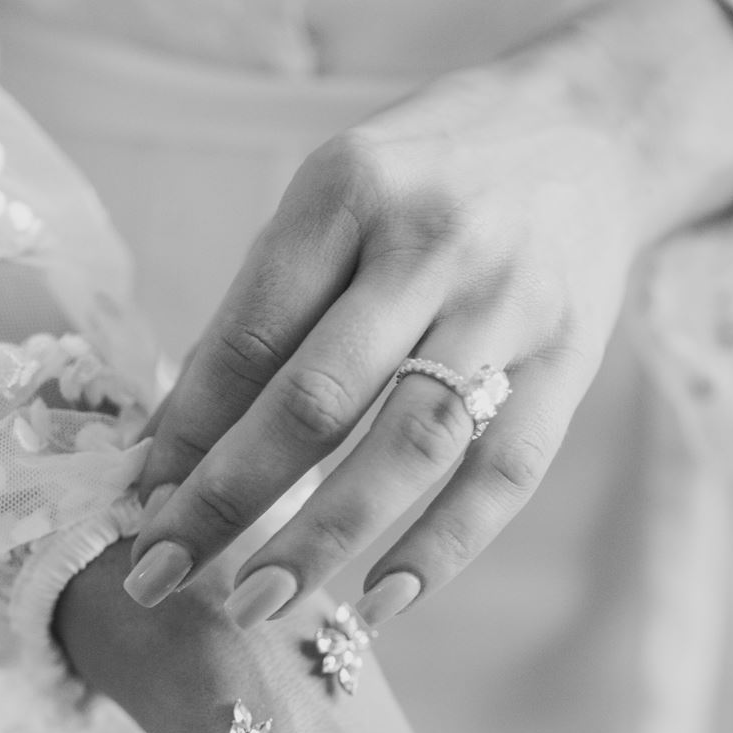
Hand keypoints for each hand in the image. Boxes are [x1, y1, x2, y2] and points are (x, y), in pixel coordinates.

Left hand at [128, 0, 732, 627]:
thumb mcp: (334, 200)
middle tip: (159, 577)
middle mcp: (432, 243)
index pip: (249, 335)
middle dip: (226, 500)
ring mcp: (509, 305)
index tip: (137, 508)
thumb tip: (171, 447)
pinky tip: (381, 600)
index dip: (185, 431)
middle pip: (316, 399)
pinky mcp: (571, 361)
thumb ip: (264, 311)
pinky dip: (443, 545)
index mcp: (348, 189)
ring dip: (324, 536)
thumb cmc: (428, 178)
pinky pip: (503, 473)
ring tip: (256, 604)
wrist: (595, 129)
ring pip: (408, 445)